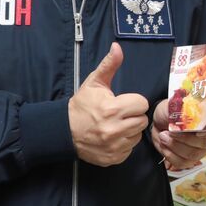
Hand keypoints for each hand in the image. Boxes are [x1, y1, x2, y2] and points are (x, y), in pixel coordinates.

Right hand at [69, 43, 150, 166]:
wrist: (63, 131)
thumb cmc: (81, 106)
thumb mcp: (94, 83)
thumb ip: (109, 65)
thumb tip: (117, 47)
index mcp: (112, 109)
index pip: (141, 104)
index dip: (133, 102)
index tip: (123, 102)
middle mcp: (114, 129)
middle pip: (142, 120)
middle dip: (133, 115)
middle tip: (120, 114)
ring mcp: (114, 146)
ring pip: (137, 136)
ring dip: (130, 130)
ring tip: (116, 125)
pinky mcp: (113, 158)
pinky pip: (130, 150)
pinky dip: (124, 144)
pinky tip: (113, 137)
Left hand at [150, 98, 205, 170]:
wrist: (158, 121)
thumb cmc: (170, 112)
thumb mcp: (177, 106)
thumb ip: (186, 110)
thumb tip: (189, 115)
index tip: (198, 132)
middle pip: (204, 144)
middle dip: (185, 138)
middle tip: (171, 131)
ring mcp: (200, 150)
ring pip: (193, 155)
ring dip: (175, 146)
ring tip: (164, 136)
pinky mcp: (188, 159)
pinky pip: (182, 163)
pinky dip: (170, 154)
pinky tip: (164, 146)